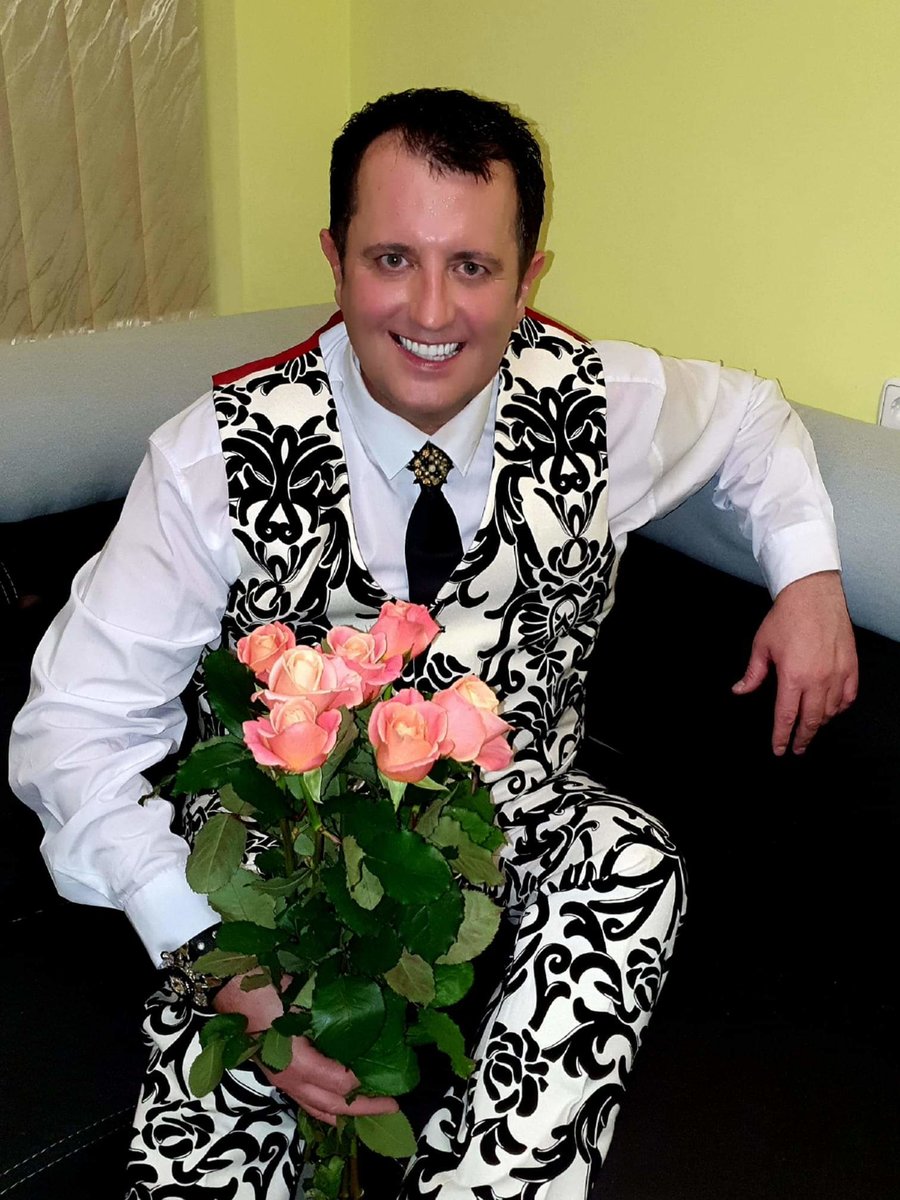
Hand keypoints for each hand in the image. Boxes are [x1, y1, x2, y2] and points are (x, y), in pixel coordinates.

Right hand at [214, 974, 397, 1124]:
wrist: (229, 989)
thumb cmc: (266, 990)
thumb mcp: (301, 999)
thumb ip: (329, 1017)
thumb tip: (361, 1022)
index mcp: (298, 1061)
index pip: (340, 1082)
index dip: (364, 1084)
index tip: (389, 1079)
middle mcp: (290, 1078)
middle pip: (332, 1105)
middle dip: (363, 1109)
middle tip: (392, 1108)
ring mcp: (281, 1080)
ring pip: (316, 1108)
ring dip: (343, 1115)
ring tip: (368, 1116)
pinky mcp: (276, 1075)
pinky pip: (303, 1101)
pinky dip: (323, 1109)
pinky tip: (335, 1107)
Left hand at [732, 571, 857, 755]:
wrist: (813, 594)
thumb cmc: (787, 616)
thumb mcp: (761, 646)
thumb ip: (753, 674)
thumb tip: (740, 690)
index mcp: (793, 677)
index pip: (786, 718)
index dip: (782, 737)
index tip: (779, 749)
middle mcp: (817, 680)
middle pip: (811, 721)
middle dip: (803, 738)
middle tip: (797, 747)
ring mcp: (837, 674)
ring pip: (831, 712)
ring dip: (820, 723)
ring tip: (811, 727)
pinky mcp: (850, 666)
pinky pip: (848, 697)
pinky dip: (840, 707)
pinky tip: (833, 709)